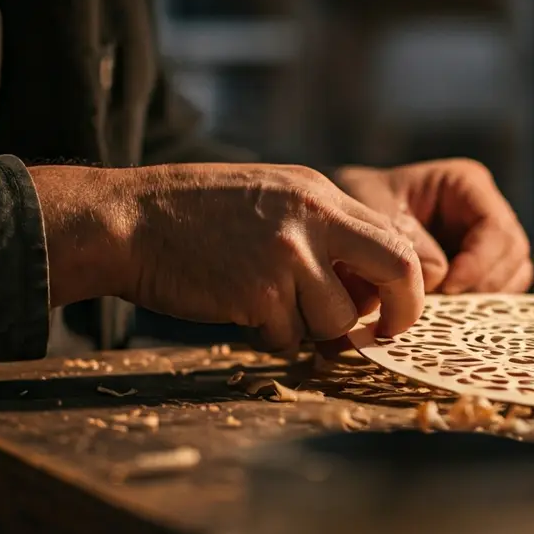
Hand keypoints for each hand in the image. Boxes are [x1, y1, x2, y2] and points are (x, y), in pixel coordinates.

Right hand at [30, 163, 423, 351]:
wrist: (128, 221)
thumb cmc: (198, 215)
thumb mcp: (273, 196)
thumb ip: (324, 229)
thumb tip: (369, 285)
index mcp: (320, 195)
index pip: (395, 239)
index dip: (406, 283)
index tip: (394, 309)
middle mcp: (312, 219)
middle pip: (397, 270)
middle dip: (398, 312)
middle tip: (382, 333)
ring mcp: (287, 256)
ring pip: (337, 320)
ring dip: (311, 330)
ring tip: (273, 309)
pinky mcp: (259, 294)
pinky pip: (290, 338)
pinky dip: (272, 338)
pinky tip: (240, 309)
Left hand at [334, 159, 531, 293]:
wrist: (342, 222)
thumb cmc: (357, 204)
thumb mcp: (372, 209)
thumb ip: (406, 239)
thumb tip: (439, 276)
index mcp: (466, 184)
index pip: (496, 227)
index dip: (479, 262)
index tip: (447, 287)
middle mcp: (485, 210)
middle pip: (514, 253)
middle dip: (484, 284)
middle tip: (447, 305)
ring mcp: (487, 241)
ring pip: (515, 274)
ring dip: (486, 298)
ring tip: (447, 310)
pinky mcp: (481, 268)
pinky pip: (500, 291)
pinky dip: (481, 305)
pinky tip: (449, 312)